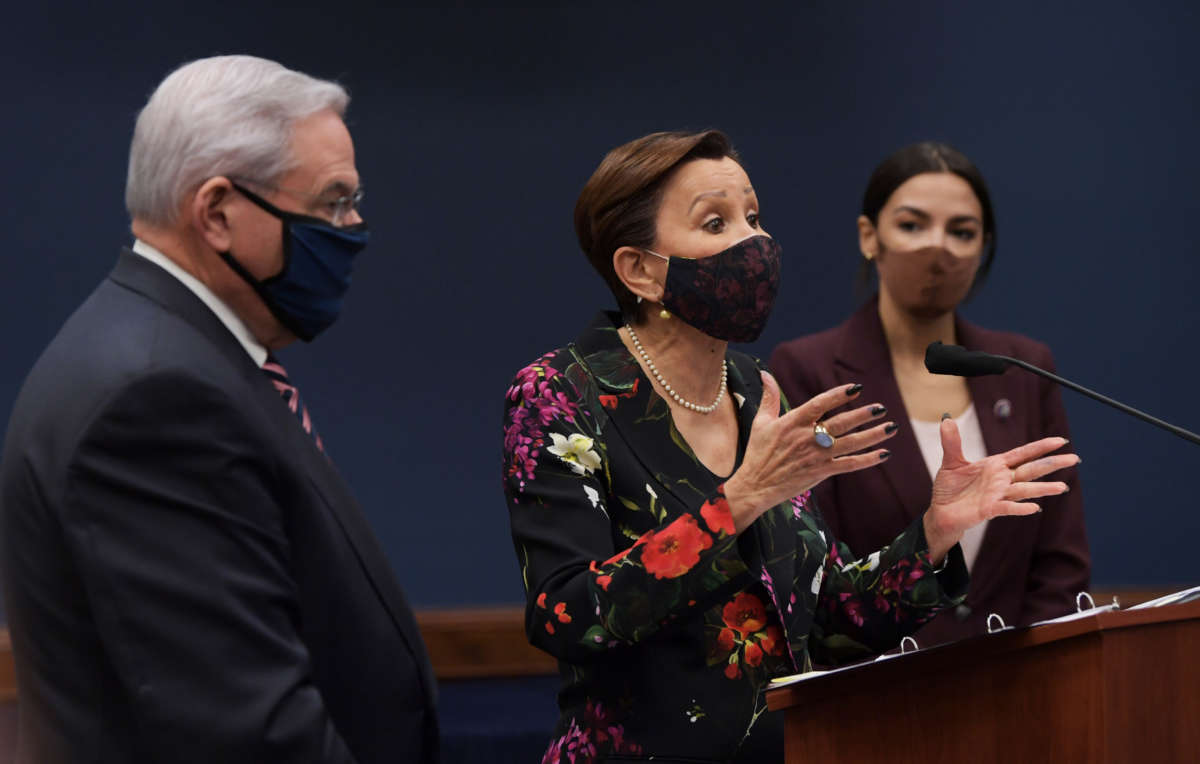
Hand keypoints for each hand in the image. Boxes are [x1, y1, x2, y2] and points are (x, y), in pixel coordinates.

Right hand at [723, 372, 894, 531]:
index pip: (820, 404)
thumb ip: (769, 397)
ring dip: (873, 435)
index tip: (856, 388)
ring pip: (850, 444)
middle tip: (881, 408)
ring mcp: (816, 456)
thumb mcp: (761, 422)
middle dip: (863, 415)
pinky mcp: (821, 472)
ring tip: (891, 427)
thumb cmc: (758, 453)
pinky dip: (868, 460)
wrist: (756, 486)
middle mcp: (807, 437)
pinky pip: (849, 465)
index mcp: (793, 422)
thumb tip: (765, 374)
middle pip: (841, 423)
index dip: (839, 395)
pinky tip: (884, 454)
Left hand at [923, 418, 1079, 562]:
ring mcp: (998, 495)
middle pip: (1031, 470)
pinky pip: (1006, 508)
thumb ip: (952, 442)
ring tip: (1061, 487)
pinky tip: (1034, 508)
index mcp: (996, 466)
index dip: (1040, 447)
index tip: (1060, 441)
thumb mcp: (951, 462)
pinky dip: (1019, 508)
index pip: (1023, 454)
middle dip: (1051, 464)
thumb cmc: (951, 488)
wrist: (941, 512)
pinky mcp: (989, 510)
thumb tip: (947, 420)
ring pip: (1024, 490)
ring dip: (1042, 489)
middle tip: (1074, 459)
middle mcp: (1001, 480)